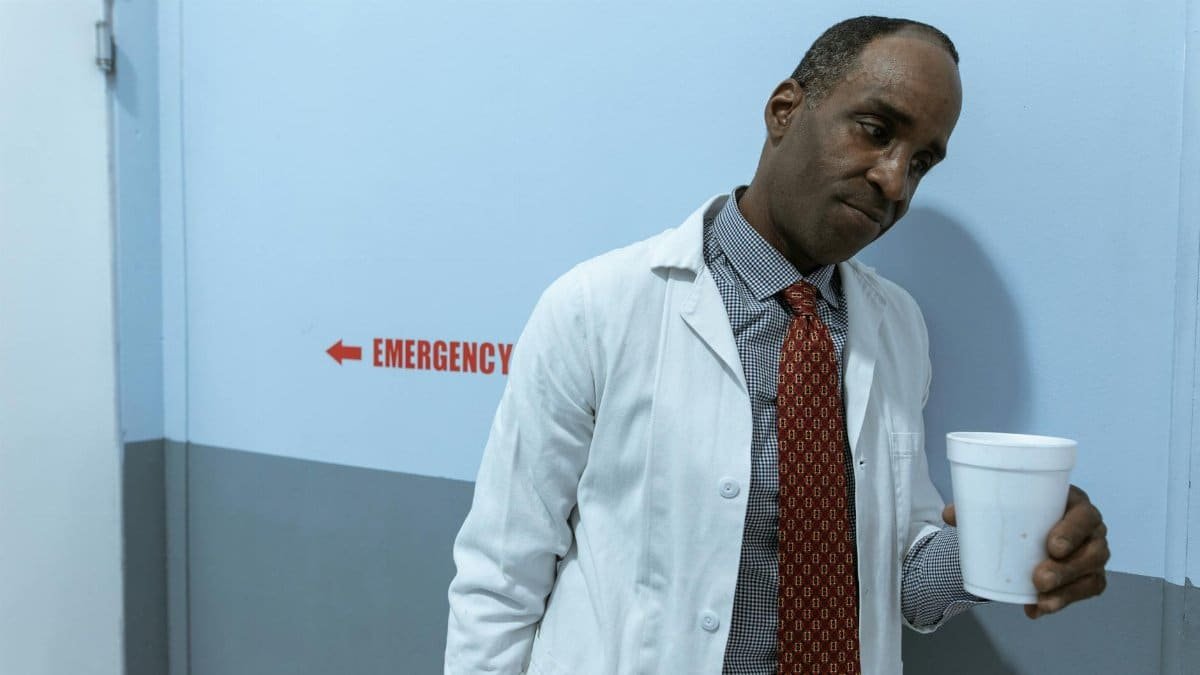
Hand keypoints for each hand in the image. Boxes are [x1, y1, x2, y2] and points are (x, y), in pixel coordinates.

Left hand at [941, 484, 1109, 618]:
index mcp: (1074, 504)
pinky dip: (1062, 602)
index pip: (1085, 515)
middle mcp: (1091, 530)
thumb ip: (977, 508)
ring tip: (1040, 598)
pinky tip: (1038, 609)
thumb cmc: (1023, 513)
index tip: (1052, 546)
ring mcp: (1093, 555)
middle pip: (1092, 550)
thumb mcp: (1006, 507)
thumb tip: (950, 514)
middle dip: (1067, 568)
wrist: (1030, 531)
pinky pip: (1083, 593)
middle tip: (1039, 578)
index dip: (1074, 531)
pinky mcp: (1090, 577)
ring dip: (1066, 590)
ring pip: (1090, 575)